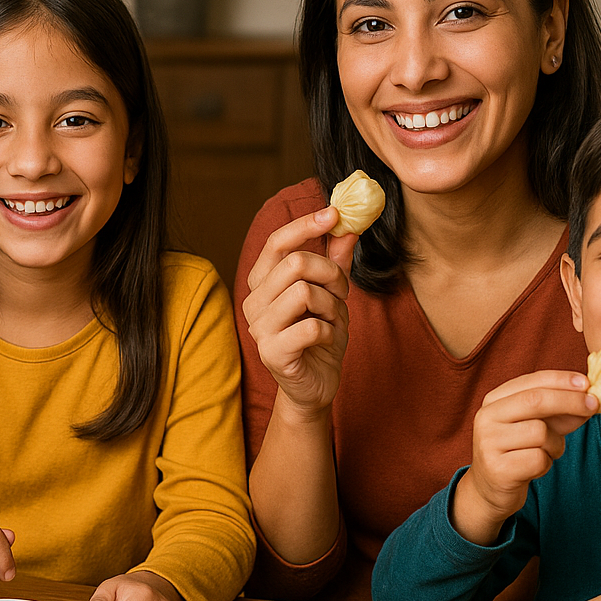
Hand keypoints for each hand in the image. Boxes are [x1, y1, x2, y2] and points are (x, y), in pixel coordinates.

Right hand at [241, 206, 358, 417]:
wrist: (316, 386)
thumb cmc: (320, 337)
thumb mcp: (332, 294)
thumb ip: (335, 260)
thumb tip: (347, 224)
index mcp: (262, 282)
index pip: (277, 242)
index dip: (305, 225)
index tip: (335, 214)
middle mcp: (253, 302)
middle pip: (295, 263)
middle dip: (331, 273)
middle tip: (342, 291)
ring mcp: (259, 328)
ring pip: (305, 292)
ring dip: (332, 305)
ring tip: (334, 320)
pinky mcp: (271, 353)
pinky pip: (312, 327)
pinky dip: (330, 331)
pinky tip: (327, 340)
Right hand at [452, 370, 596, 544]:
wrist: (491, 489)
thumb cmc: (518, 451)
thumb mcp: (536, 425)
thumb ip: (559, 411)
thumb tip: (591, 399)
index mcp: (493, 401)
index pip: (530, 382)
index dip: (560, 380)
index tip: (587, 383)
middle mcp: (486, 418)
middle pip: (535, 401)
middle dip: (569, 401)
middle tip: (593, 405)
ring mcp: (488, 443)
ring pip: (541, 433)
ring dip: (555, 444)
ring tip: (547, 452)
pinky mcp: (497, 469)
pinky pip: (538, 459)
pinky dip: (546, 464)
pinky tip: (535, 468)